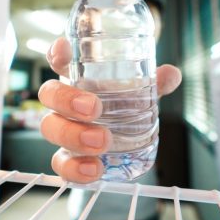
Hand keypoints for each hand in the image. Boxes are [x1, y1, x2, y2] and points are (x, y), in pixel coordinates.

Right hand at [38, 37, 181, 182]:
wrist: (121, 137)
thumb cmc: (124, 103)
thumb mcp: (142, 89)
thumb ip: (156, 81)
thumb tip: (171, 75)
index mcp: (78, 76)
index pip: (59, 59)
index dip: (57, 53)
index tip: (64, 50)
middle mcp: (64, 101)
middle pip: (49, 93)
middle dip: (67, 100)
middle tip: (94, 109)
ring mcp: (62, 128)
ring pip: (50, 128)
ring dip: (73, 135)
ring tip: (102, 142)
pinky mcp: (67, 156)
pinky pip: (59, 164)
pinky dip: (74, 168)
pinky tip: (94, 170)